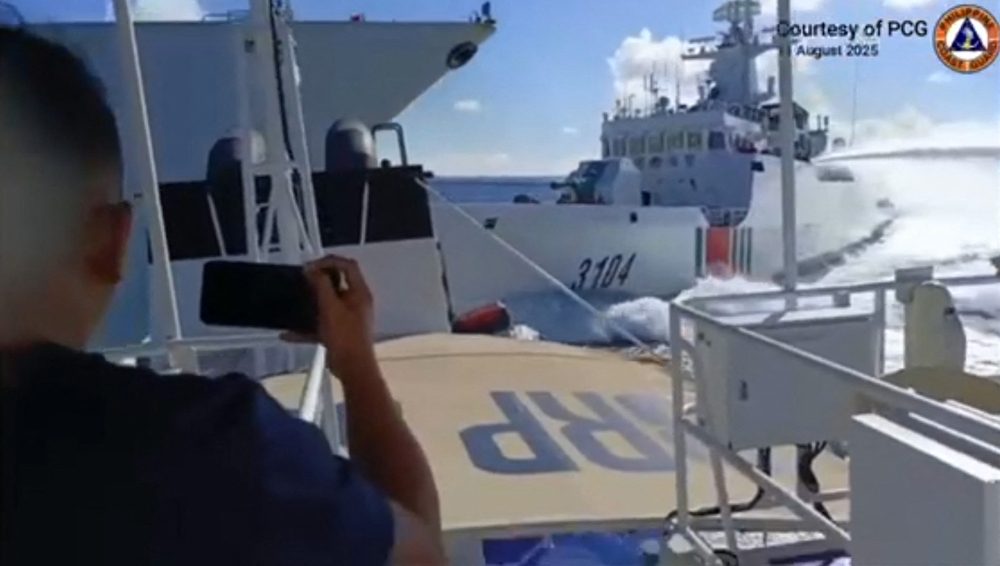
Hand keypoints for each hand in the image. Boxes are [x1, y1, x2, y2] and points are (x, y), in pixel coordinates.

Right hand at [281, 254, 376, 377]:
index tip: (310, 267)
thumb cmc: (344, 335)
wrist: (352, 368)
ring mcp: (349, 318)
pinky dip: (308, 326)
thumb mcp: (330, 307)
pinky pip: (322, 324)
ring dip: (312, 301)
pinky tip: (288, 334)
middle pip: (338, 282)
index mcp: (359, 292)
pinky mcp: (340, 333)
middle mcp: (357, 302)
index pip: (348, 265)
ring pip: (329, 303)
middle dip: (319, 279)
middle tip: (302, 279)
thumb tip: (311, 269)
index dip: (329, 261)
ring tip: (296, 299)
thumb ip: (321, 286)